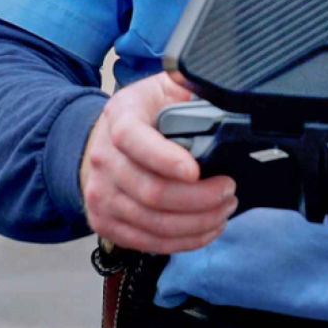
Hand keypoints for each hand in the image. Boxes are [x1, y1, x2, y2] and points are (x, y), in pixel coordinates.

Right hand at [79, 73, 237, 253]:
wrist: (98, 144)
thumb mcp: (159, 89)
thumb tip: (213, 85)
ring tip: (224, 209)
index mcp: (119, 117)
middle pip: (153, 192)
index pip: (134, 140)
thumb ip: (185, 84)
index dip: (166, 159)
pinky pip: (150, 243)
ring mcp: (101, 194)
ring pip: (156, 223)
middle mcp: (104, 158)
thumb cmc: (139, 117)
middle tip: (229, 190)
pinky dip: (185, 241)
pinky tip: (206, 228)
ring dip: (199, 223)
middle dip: (201, 198)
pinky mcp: (105, 222)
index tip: (197, 170)